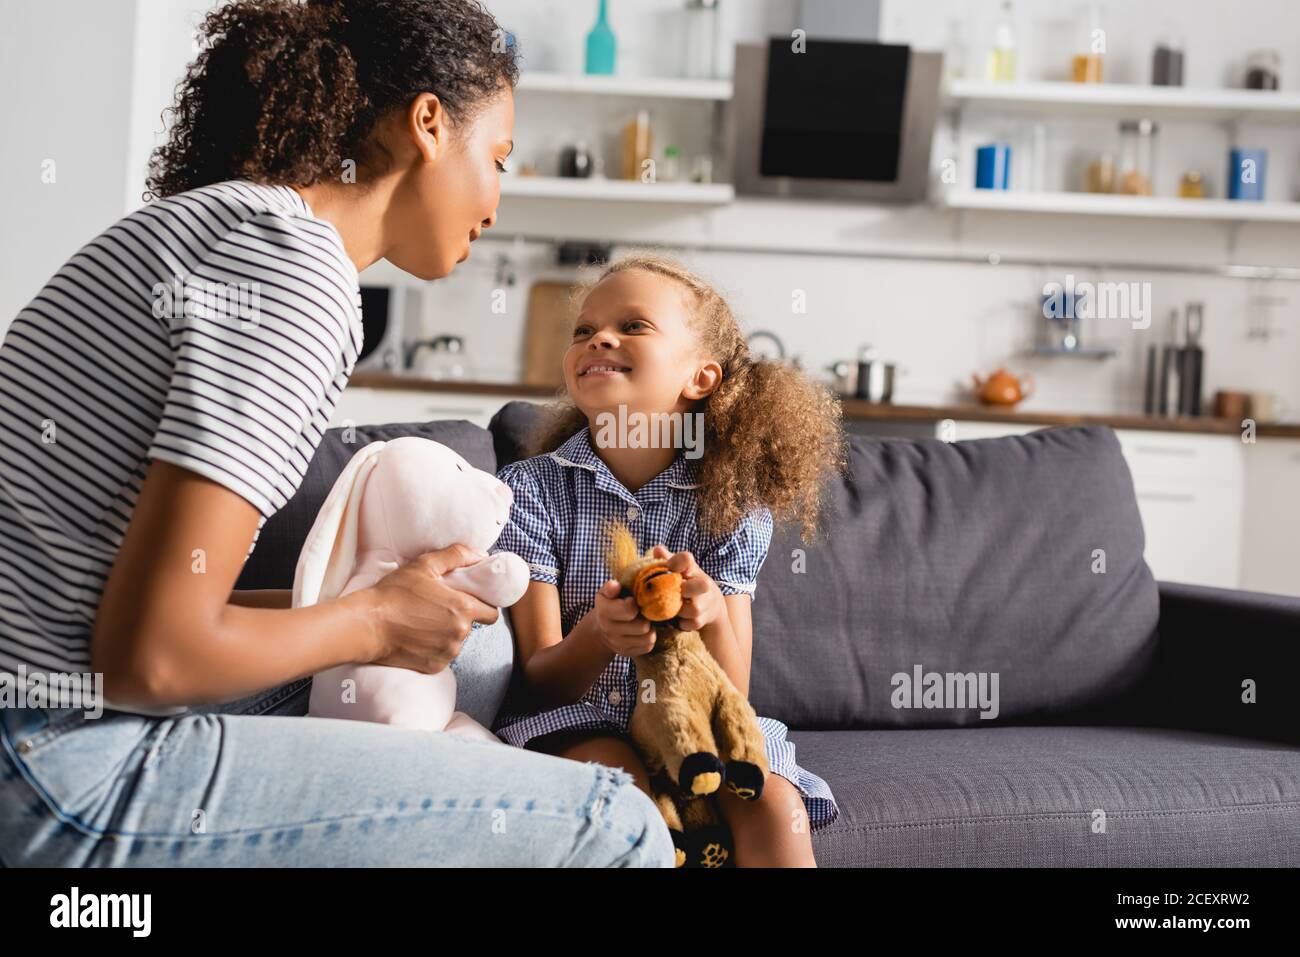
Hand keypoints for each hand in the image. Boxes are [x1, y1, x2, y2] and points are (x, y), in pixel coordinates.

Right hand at [365, 544, 500, 673]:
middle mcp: (460, 634)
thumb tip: (479, 555)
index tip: (470, 601)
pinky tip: (416, 637)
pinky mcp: (433, 667)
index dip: (483, 605)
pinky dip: (433, 648)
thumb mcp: (425, 565)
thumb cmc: (394, 593)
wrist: (367, 625)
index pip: (492, 613)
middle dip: (459, 618)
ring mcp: (447, 653)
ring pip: (455, 642)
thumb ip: (456, 556)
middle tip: (437, 608)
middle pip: (471, 627)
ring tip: (423, 622)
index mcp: (464, 609)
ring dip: (446, 634)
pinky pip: (441, 656)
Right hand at [592, 580, 656, 657]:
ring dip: (650, 629)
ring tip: (643, 621)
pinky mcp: (626, 653)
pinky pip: (648, 647)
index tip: (633, 601)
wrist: (601, 628)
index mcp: (604, 612)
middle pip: (643, 626)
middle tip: (642, 612)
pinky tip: (641, 632)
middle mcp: (609, 630)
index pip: (629, 610)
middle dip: (645, 617)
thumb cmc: (609, 604)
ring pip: (648, 638)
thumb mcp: (606, 592)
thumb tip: (615, 586)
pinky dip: (648, 639)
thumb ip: (611, 587)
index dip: (636, 603)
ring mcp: (617, 644)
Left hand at [651, 545, 723, 631]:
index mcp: (692, 569)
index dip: (677, 562)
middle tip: (675, 592)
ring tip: (670, 607)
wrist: (711, 605)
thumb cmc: (687, 582)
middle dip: (688, 589)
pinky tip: (676, 618)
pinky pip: (690, 623)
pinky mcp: (701, 620)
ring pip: (694, 609)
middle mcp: (702, 584)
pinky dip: (681, 623)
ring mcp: (704, 603)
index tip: (668, 566)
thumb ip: (667, 560)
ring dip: (679, 610)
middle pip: (703, 585)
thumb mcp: (679, 570)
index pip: (687, 559)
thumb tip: (657, 549)